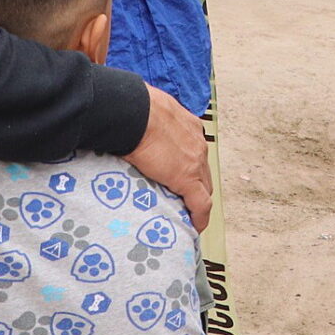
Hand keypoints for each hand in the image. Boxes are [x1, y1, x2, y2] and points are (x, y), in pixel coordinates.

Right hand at [126, 85, 211, 230]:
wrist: (133, 113)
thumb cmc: (132, 109)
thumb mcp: (146, 111)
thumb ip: (146, 122)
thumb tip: (129, 126)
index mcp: (187, 126)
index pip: (193, 151)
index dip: (189, 165)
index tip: (179, 174)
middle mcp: (197, 144)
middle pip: (203, 171)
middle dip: (197, 184)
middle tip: (185, 198)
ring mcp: (195, 162)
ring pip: (204, 187)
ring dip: (197, 200)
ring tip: (187, 212)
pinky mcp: (188, 179)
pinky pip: (201, 204)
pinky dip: (200, 216)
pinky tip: (195, 226)